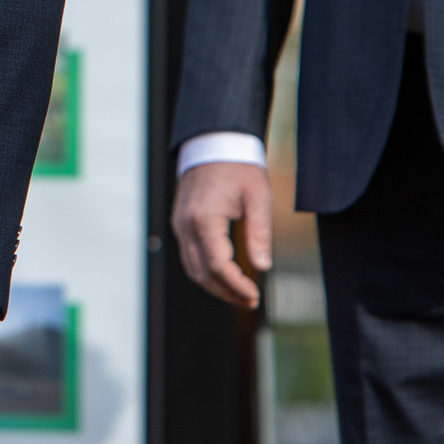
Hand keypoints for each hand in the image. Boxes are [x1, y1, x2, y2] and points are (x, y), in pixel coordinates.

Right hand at [172, 160, 271, 308]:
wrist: (214, 143)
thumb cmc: (238, 166)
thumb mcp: (258, 197)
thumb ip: (260, 232)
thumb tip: (263, 266)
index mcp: (204, 218)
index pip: (217, 265)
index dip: (236, 286)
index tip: (254, 295)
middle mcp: (186, 224)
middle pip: (201, 273)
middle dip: (226, 292)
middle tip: (251, 300)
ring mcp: (180, 224)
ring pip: (192, 268)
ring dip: (215, 286)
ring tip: (240, 293)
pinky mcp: (181, 223)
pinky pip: (189, 256)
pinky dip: (205, 272)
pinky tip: (224, 277)